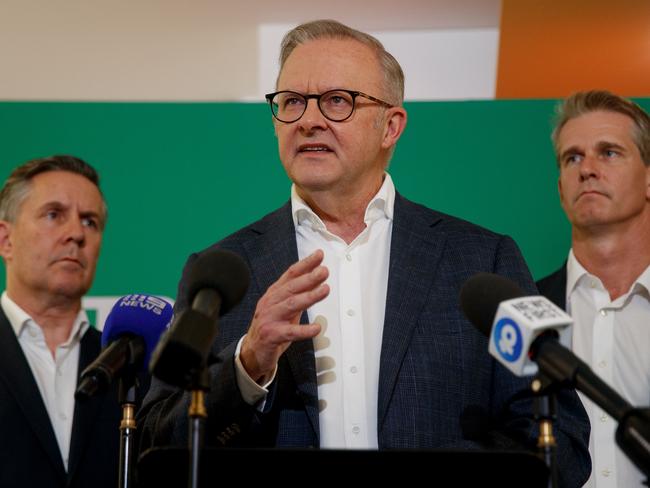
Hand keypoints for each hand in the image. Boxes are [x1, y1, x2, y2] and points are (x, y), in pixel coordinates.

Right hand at [240, 250, 328, 383]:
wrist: (253, 351)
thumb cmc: (272, 326)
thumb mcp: (286, 308)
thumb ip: (299, 294)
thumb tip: (318, 280)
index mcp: (274, 293)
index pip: (291, 274)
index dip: (305, 264)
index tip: (319, 255)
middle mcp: (270, 303)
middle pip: (291, 287)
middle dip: (309, 278)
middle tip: (324, 271)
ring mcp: (269, 318)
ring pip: (290, 305)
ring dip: (309, 297)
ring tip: (325, 290)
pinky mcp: (271, 335)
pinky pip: (290, 332)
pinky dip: (304, 329)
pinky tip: (316, 328)